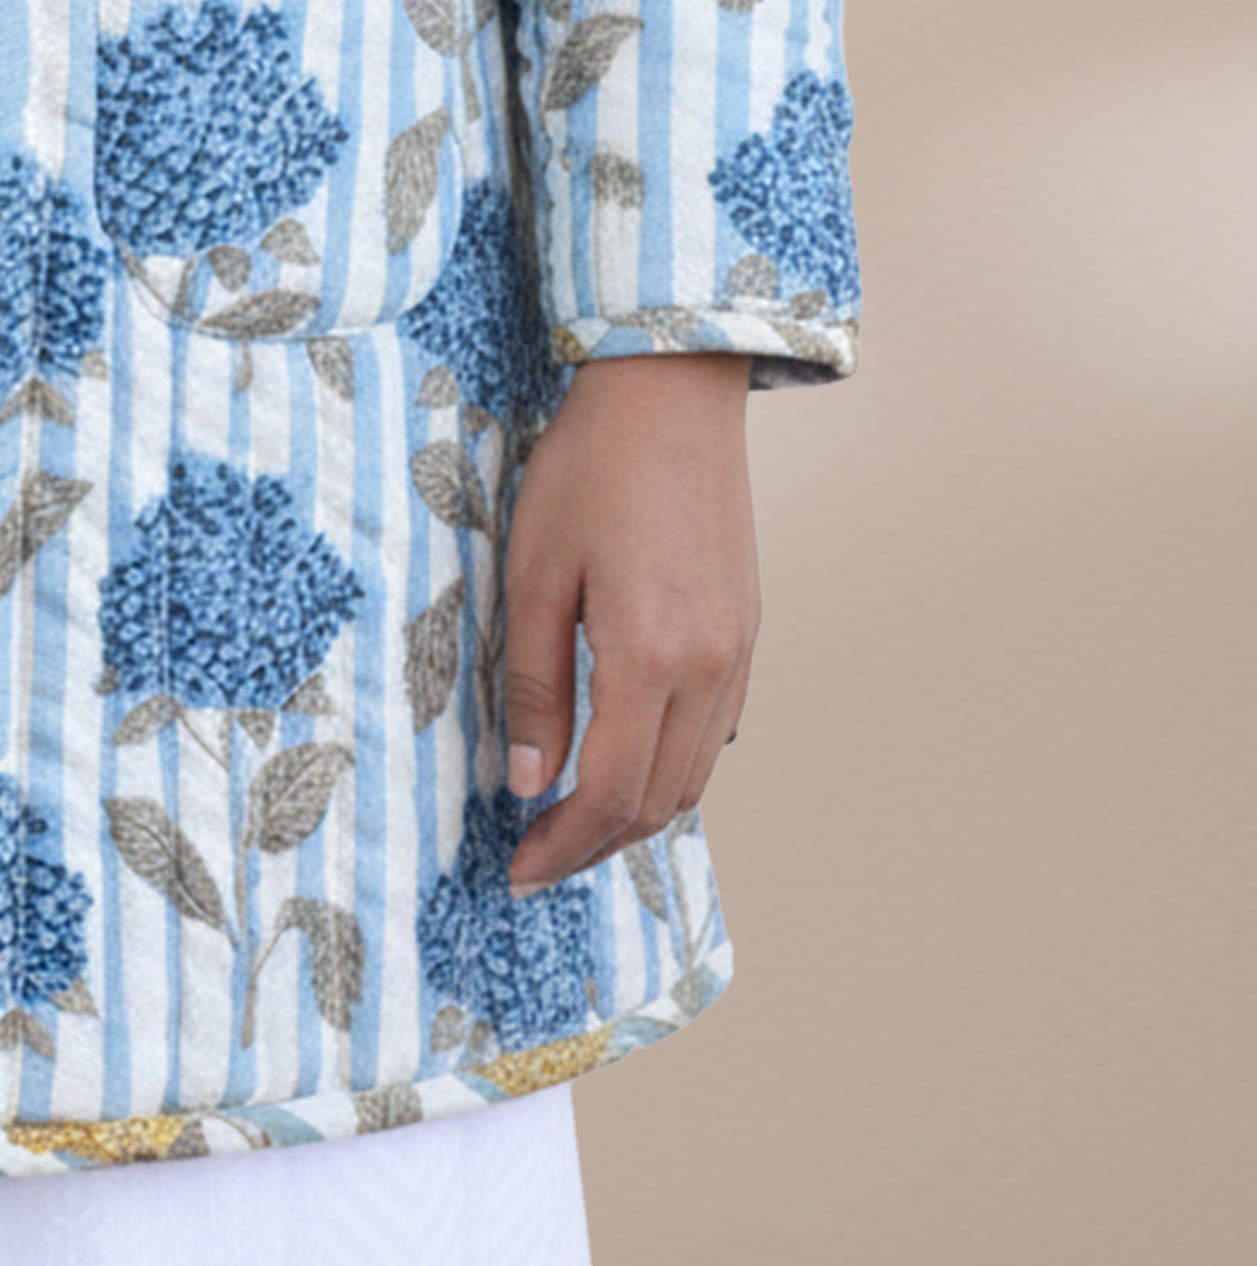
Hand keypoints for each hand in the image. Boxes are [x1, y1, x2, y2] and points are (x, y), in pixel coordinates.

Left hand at [498, 350, 756, 894]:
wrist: (671, 394)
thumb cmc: (590, 469)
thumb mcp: (536, 572)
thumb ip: (533, 684)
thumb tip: (527, 782)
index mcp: (649, 657)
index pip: (609, 794)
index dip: (562, 846)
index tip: (518, 871)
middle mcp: (708, 670)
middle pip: (658, 801)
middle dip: (596, 843)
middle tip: (538, 855)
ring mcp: (737, 654)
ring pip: (694, 776)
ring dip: (637, 812)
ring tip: (575, 817)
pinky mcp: (746, 633)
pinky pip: (715, 733)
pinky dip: (671, 767)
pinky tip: (627, 755)